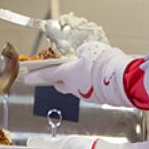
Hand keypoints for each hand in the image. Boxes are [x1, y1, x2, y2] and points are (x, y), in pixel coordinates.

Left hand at [20, 41, 136, 105]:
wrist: (124, 80)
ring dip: (76, 80)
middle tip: (55, 73)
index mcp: (68, 74)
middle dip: (56, 79)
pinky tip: (96, 76)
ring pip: (75, 87)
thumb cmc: (106, 63)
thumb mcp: (90, 49)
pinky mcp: (97, 98)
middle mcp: (74, 87)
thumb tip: (82, 54)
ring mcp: (85, 95)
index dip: (34, 76)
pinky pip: (88, 89)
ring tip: (85, 70)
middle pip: (59, 84)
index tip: (25, 77)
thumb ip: (82, 52)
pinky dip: (89, 83)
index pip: (46, 75)